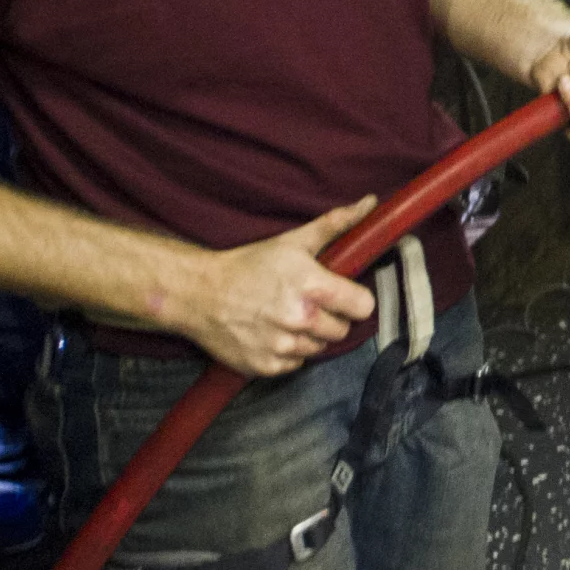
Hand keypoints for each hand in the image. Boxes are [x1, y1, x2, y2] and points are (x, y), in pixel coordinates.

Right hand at [181, 198, 382, 376]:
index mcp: (312, 287)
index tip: (343, 296)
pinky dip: (288, 352)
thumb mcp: (293, 241)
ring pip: (319, 348)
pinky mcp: (265, 366)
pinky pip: (295, 364)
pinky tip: (272, 333)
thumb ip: (336, 223)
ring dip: (309, 336)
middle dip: (331, 317)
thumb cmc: (249, 265)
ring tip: (287, 317)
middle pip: (342, 330)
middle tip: (309, 304)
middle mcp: (300, 319)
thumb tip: (370, 202)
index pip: (363, 307)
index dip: (355, 300)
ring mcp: (282, 345)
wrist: (199, 293)